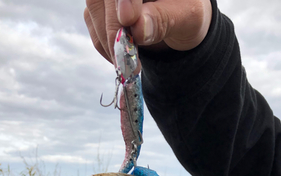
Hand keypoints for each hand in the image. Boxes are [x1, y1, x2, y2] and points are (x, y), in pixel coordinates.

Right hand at [84, 0, 211, 64]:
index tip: (128, 19)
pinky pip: (92, 24)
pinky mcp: (99, 5)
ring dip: (108, 42)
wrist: (179, 21)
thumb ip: (164, 20)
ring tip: (128, 64)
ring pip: (94, 9)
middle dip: (114, 29)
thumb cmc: (187, 13)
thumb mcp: (187, 18)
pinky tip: (123, 57)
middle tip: (127, 59)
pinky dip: (105, 45)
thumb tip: (138, 30)